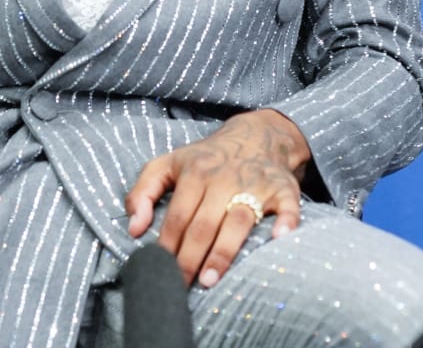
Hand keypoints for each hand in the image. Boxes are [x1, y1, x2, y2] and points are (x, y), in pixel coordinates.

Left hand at [124, 108, 310, 288]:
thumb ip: (141, 192)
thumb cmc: (206, 159)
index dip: (167, 247)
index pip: (177, 217)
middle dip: (190, 258)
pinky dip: (286, 222)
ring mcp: (255, 183)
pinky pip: (287, 206)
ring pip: (238, 221)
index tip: (161, 272)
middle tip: (181, 286)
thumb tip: (134, 230)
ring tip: (210, 280)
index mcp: (194, 172)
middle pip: (204, 224)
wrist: (255, 135)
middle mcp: (224, 178)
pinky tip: (279, 239)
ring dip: (224, 252)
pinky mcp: (283, 187)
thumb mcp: (166, 164)